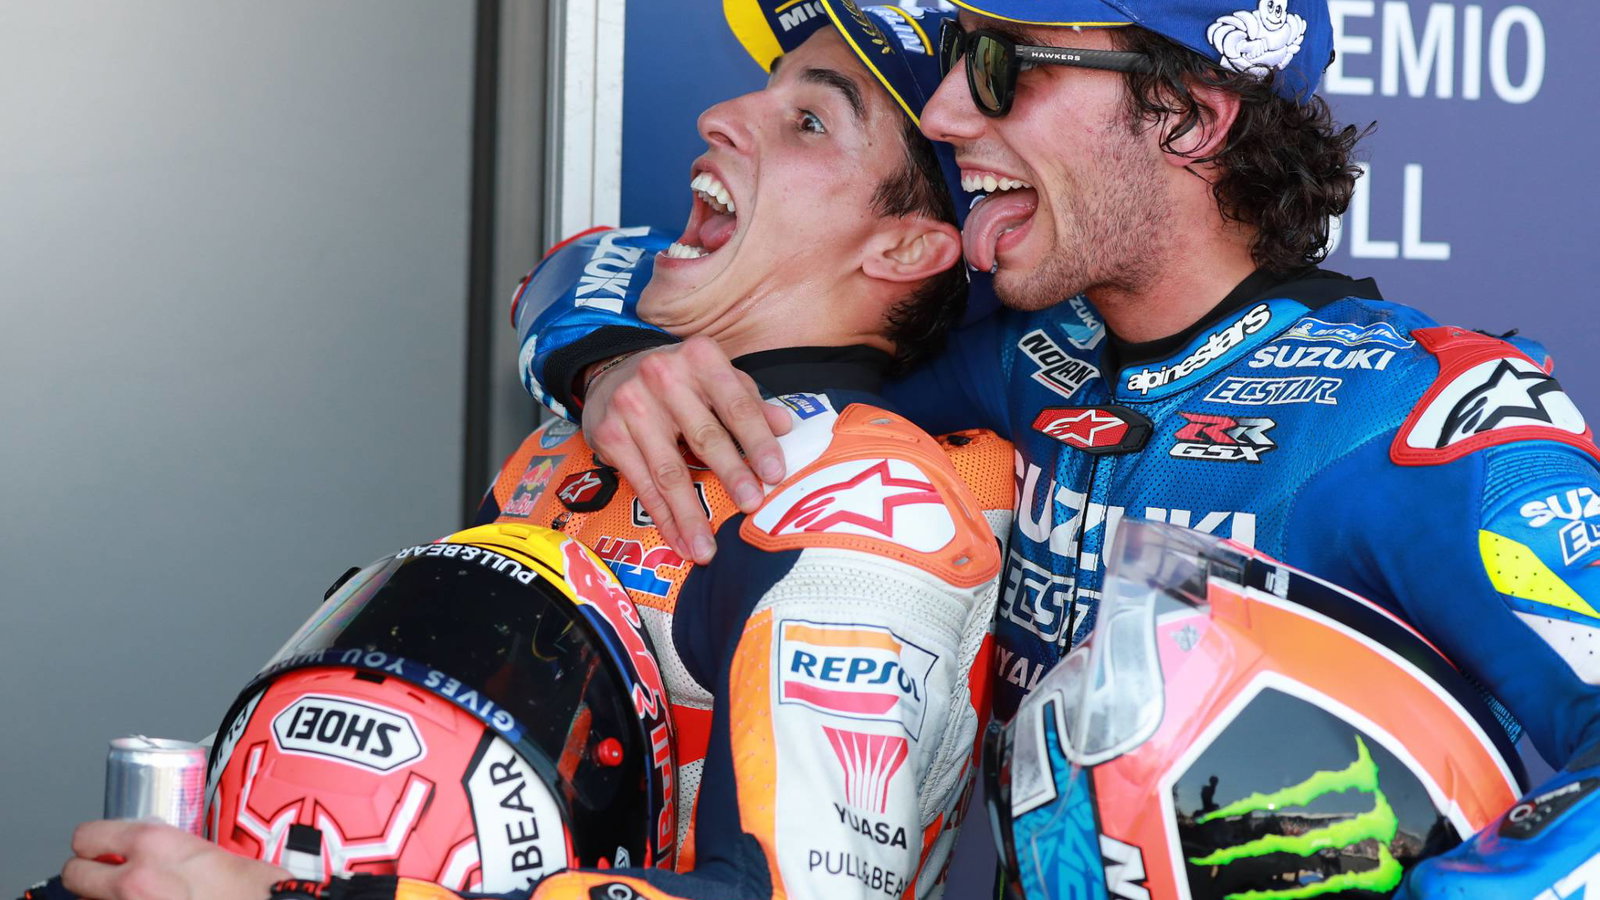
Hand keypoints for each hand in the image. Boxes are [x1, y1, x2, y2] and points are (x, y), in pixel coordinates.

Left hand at [61, 820, 286, 899]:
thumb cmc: (251, 890)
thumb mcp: (207, 851)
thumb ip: (168, 849)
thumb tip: (144, 850)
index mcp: (153, 844)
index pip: (87, 836)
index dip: (93, 843)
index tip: (100, 848)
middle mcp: (132, 879)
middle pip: (74, 874)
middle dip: (87, 875)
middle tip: (106, 877)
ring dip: (104, 899)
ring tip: (136, 897)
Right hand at [584, 336, 792, 562]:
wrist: (610, 371)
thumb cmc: (677, 380)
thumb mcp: (714, 377)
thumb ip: (748, 401)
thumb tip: (785, 426)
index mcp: (700, 359)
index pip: (736, 405)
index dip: (758, 441)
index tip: (775, 474)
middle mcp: (662, 377)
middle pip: (704, 436)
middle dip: (730, 475)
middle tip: (751, 506)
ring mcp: (632, 406)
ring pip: (669, 470)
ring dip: (690, 514)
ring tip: (708, 548)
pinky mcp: (610, 435)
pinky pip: (642, 485)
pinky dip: (663, 517)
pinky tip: (680, 540)